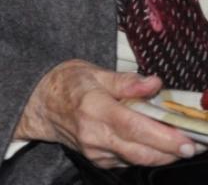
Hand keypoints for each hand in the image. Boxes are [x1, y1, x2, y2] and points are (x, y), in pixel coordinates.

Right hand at [16, 59, 202, 168]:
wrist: (39, 103)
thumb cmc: (64, 83)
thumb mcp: (92, 71)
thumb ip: (125, 81)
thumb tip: (154, 83)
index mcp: (93, 106)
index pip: (133, 127)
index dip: (163, 137)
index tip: (187, 140)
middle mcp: (94, 133)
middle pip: (141, 151)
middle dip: (172, 151)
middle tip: (193, 144)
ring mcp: (96, 150)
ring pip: (138, 159)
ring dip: (162, 153)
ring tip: (178, 141)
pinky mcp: (98, 160)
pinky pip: (129, 160)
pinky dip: (145, 152)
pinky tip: (151, 141)